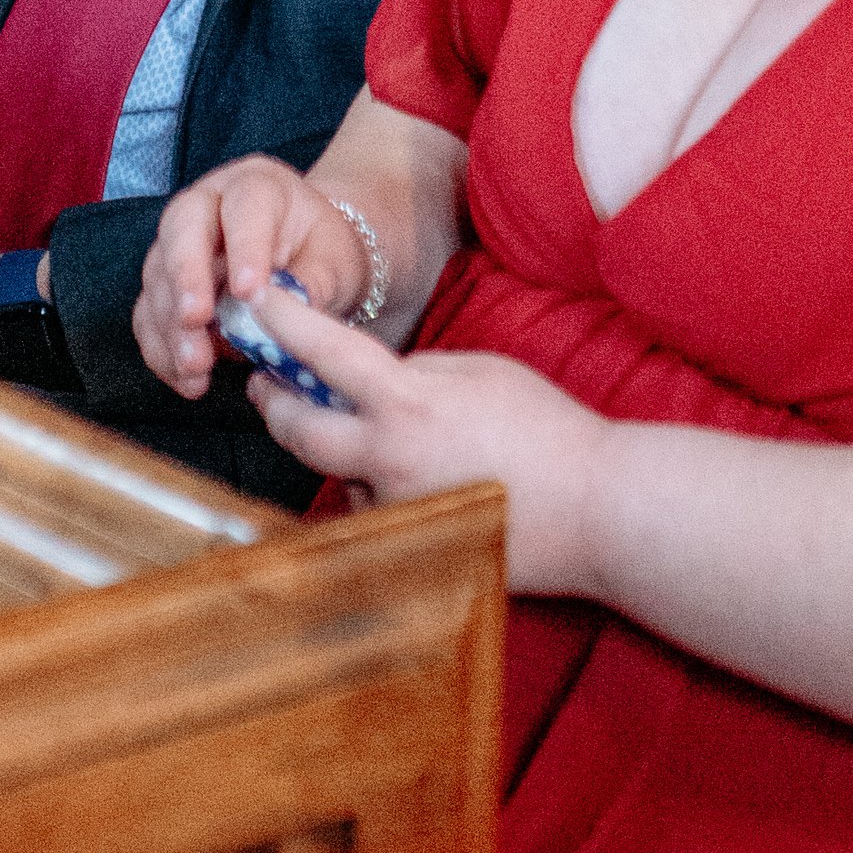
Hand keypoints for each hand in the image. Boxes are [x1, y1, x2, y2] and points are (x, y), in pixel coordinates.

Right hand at [134, 154, 370, 400]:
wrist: (308, 259)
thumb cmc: (323, 253)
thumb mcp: (335, 264)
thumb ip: (312, 284)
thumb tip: (286, 315)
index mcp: (258, 185)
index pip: (245, 205)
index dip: (244, 246)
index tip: (248, 292)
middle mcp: (209, 203)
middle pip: (182, 227)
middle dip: (186, 277)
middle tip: (195, 321)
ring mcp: (180, 241)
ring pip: (158, 274)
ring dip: (171, 325)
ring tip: (195, 368)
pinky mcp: (165, 281)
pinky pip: (148, 311)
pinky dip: (160, 347)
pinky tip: (183, 378)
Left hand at [236, 285, 602, 585]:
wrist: (595, 509)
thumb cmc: (546, 430)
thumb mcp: (476, 370)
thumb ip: (414, 371)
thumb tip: (370, 380)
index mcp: (407, 403)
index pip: (324, 353)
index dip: (283, 322)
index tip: (257, 302)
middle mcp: (390, 461)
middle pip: (297, 430)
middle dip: (273, 401)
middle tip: (265, 381)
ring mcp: (396, 513)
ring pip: (335, 477)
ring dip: (338, 453)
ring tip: (373, 433)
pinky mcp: (410, 550)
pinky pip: (370, 514)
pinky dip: (375, 492)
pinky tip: (413, 479)